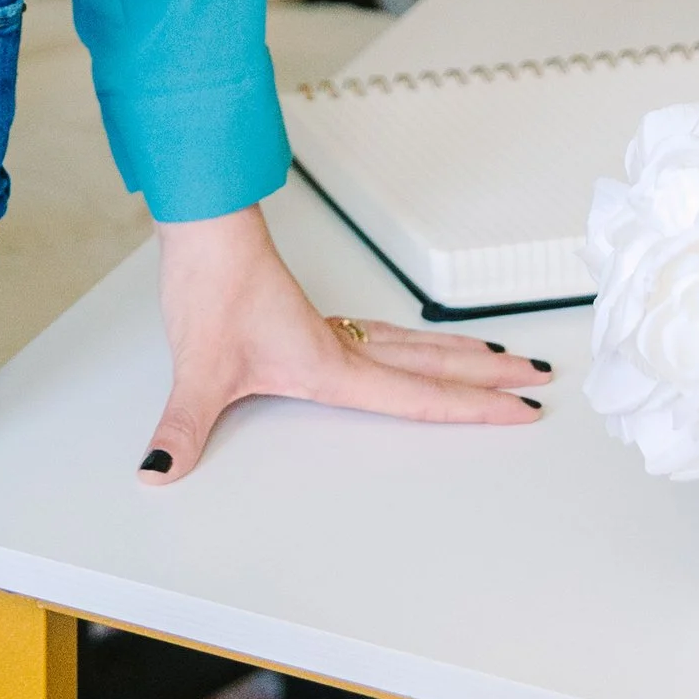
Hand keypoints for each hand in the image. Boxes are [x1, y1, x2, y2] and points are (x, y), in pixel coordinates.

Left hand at [138, 204, 545, 479]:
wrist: (204, 225)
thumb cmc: (209, 286)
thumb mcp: (198, 369)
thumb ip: (182, 428)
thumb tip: (158, 473)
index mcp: (332, 367)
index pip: (419, 396)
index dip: (474, 408)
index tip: (522, 408)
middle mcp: (342, 348)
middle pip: (433, 365)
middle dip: (488, 376)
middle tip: (540, 377)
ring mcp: (330, 331)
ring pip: (412, 345)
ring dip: (459, 355)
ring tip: (499, 357)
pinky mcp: (310, 319)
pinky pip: (384, 336)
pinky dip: (416, 344)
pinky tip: (413, 347)